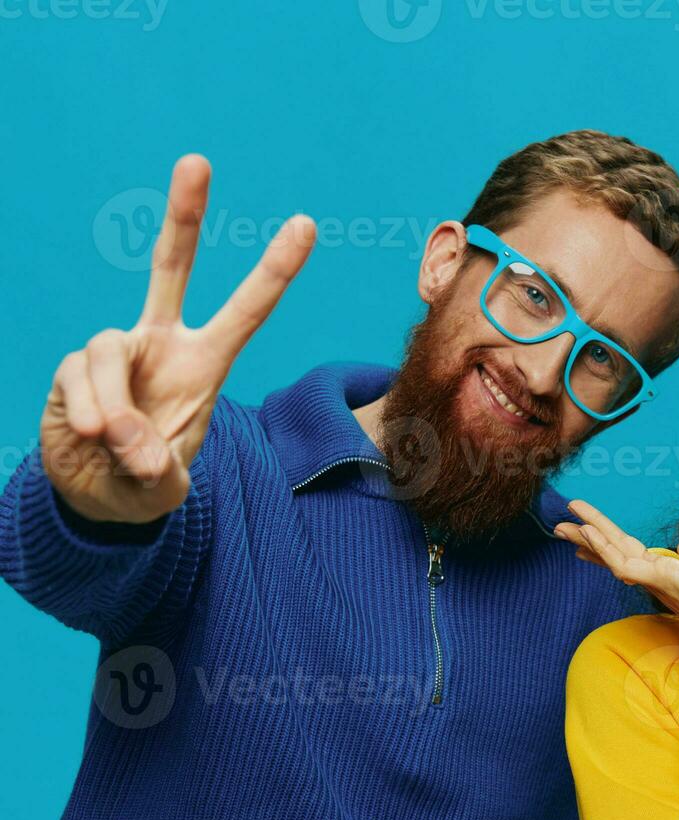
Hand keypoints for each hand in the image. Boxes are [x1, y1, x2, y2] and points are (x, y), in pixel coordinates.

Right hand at [42, 155, 315, 522]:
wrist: (95, 498)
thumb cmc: (145, 479)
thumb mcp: (163, 483)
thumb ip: (153, 465)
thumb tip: (120, 434)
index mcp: (204, 362)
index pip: (246, 309)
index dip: (274, 269)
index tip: (305, 223)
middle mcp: (160, 342)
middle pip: (171, 266)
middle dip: (184, 214)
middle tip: (198, 161)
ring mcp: (114, 350)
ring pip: (110, 348)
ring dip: (117, 407)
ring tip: (119, 447)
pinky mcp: (73, 367)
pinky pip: (82, 378)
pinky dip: (90, 414)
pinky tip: (93, 438)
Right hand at [554, 499, 678, 630]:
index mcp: (664, 578)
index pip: (628, 556)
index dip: (605, 545)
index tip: (585, 533)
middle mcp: (654, 580)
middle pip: (613, 552)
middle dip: (586, 538)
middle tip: (559, 525)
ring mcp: (654, 581)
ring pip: (612, 554)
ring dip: (588, 536)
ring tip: (564, 523)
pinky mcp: (658, 581)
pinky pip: (623, 561)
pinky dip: (603, 547)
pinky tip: (589, 533)